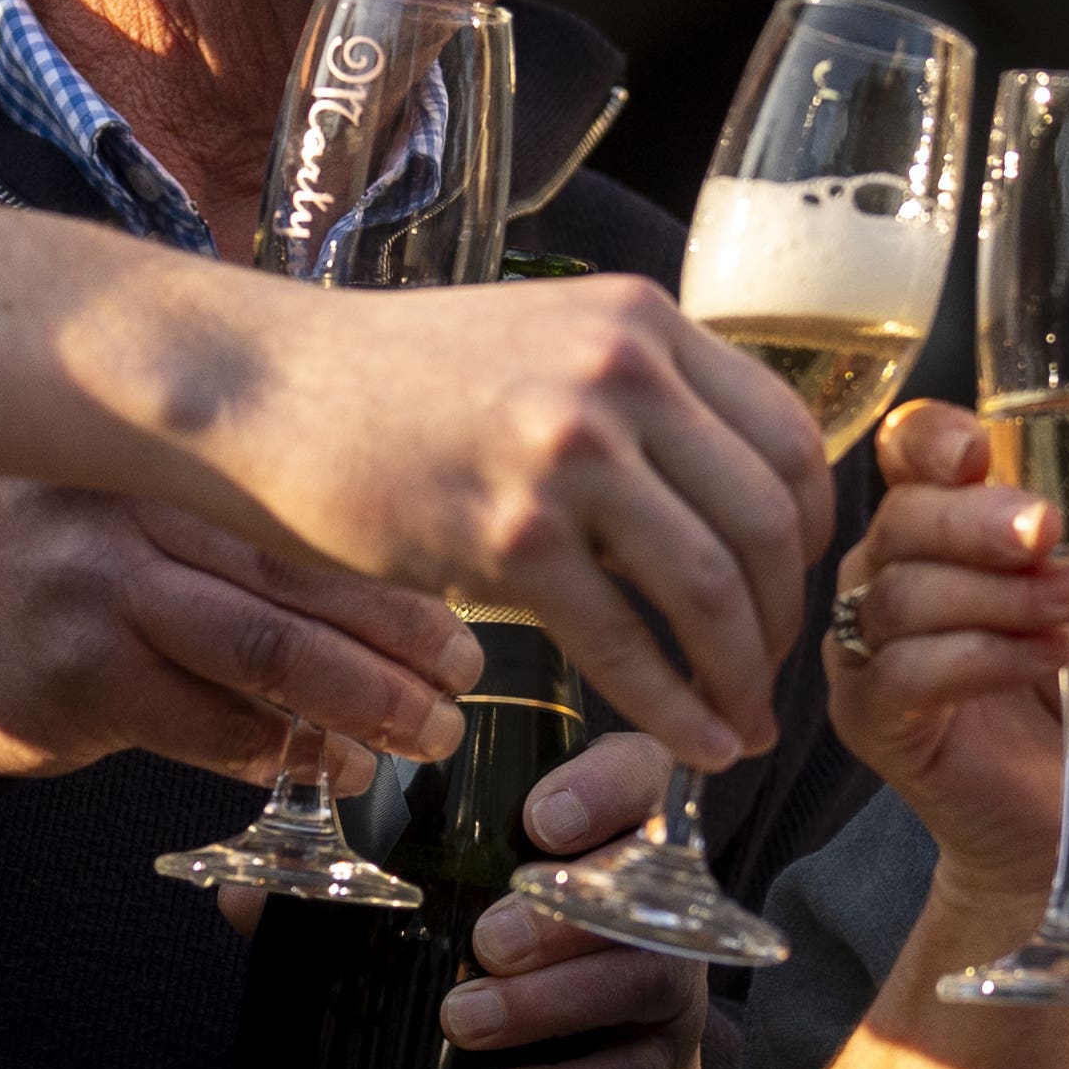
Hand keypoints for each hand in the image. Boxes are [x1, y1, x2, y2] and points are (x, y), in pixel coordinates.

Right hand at [0, 221, 840, 769]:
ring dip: (743, 674)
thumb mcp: (542, 345)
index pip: (791, 438)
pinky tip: (695, 747)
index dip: (812, 532)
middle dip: (785, 618)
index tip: (793, 587)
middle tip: (771, 675)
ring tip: (742, 725)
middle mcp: (623, 373)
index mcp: (645, 322)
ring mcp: (569, 451)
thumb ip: (636, 396)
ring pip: (713, 587)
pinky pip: (626, 642)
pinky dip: (675, 708)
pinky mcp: (510, 534)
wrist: (257, 387)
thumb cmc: (393, 382)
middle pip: (770, 520)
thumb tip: (718, 494)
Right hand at [0, 476, 467, 784]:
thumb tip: (422, 552)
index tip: (478, 602)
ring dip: (366, 704)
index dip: (407, 562)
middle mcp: (133, 509)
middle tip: (465, 681)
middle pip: (305, 578)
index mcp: (169, 452)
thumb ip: (256, 506)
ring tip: (428, 734)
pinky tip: (338, 766)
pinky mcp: (82, 681)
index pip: (318, 507)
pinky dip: (289, 753)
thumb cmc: (77, 556)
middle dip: (405, 640)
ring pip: (270, 654)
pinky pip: (213, 725)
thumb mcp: (149, 492)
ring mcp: (101, 594)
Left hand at [214, 736, 702, 1068]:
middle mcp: (654, 909)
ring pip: (642, 980)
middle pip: (642, 887)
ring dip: (550, 1002)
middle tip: (485, 942)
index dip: (605, 787)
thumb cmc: (499, 974)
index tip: (539, 821)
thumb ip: (351, 901)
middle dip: (563, 912)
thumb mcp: (434, 923)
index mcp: (607, 842)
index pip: (641, 780)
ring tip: (463, 1021)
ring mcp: (668, 992)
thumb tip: (247, 894)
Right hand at [826, 400, 1068, 930]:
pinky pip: (906, 673)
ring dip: (997, 595)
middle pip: (901, 518)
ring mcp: (873, 651)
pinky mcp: (875, 721)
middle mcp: (896, 577)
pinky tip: (1046, 657)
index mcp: (952, 530)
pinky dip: (981, 657)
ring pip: (900, 594)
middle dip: (975, 521)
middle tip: (1049, 533)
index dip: (932, 439)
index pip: (909, 453)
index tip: (983, 448)